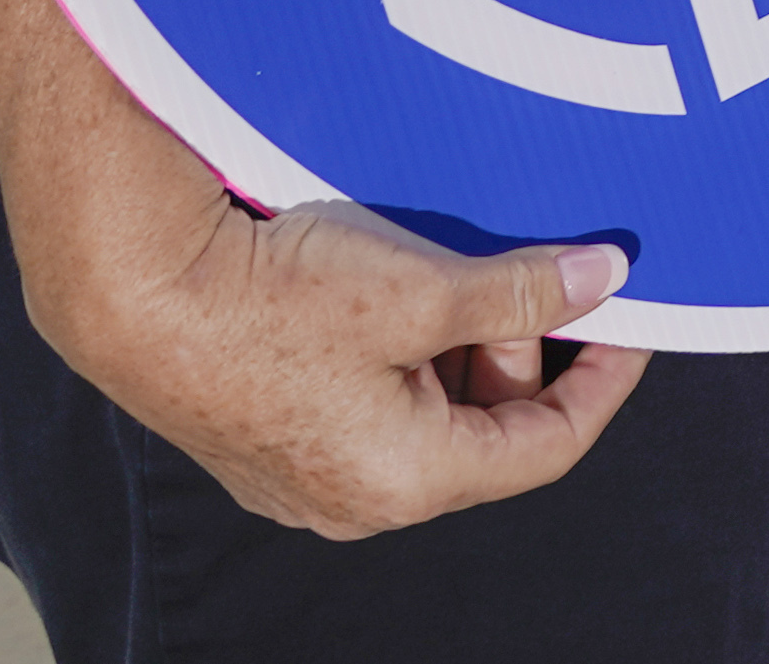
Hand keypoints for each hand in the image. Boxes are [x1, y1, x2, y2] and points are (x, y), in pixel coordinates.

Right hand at [20, 188, 650, 539]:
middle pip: (488, 425)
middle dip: (517, 343)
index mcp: (408, 480)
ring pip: (431, 409)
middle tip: (515, 267)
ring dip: (459, 341)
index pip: (550, 444)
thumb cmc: (273, 298)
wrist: (134, 292)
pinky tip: (395, 285)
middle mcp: (358, 501)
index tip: (634, 316)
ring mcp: (310, 478)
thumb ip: (521, 291)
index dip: (604, 376)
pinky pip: (374, 402)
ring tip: (445, 268)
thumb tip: (605, 279)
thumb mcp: (421, 287)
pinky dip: (407, 348)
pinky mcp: (275, 442)